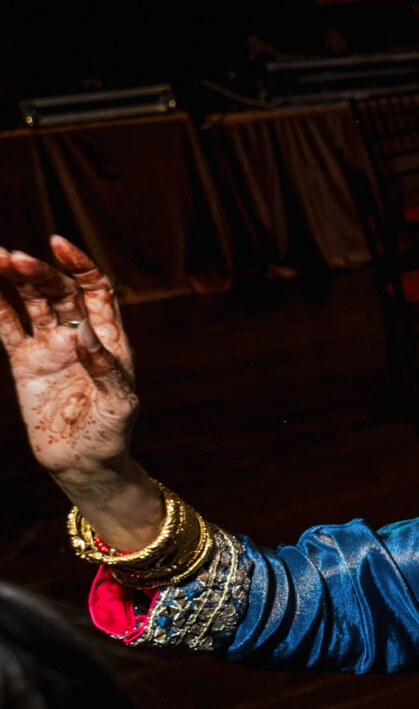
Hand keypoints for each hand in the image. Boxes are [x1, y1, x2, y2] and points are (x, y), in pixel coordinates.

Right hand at [1, 237, 140, 485]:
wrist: (83, 462)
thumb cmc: (111, 433)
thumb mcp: (118, 402)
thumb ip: (103, 367)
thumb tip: (80, 331)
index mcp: (109, 338)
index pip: (96, 290)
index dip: (80, 265)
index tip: (59, 245)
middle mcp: (78, 336)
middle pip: (59, 291)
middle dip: (39, 271)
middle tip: (17, 258)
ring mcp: (50, 347)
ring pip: (31, 302)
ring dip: (14, 279)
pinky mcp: (25, 362)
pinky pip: (7, 327)